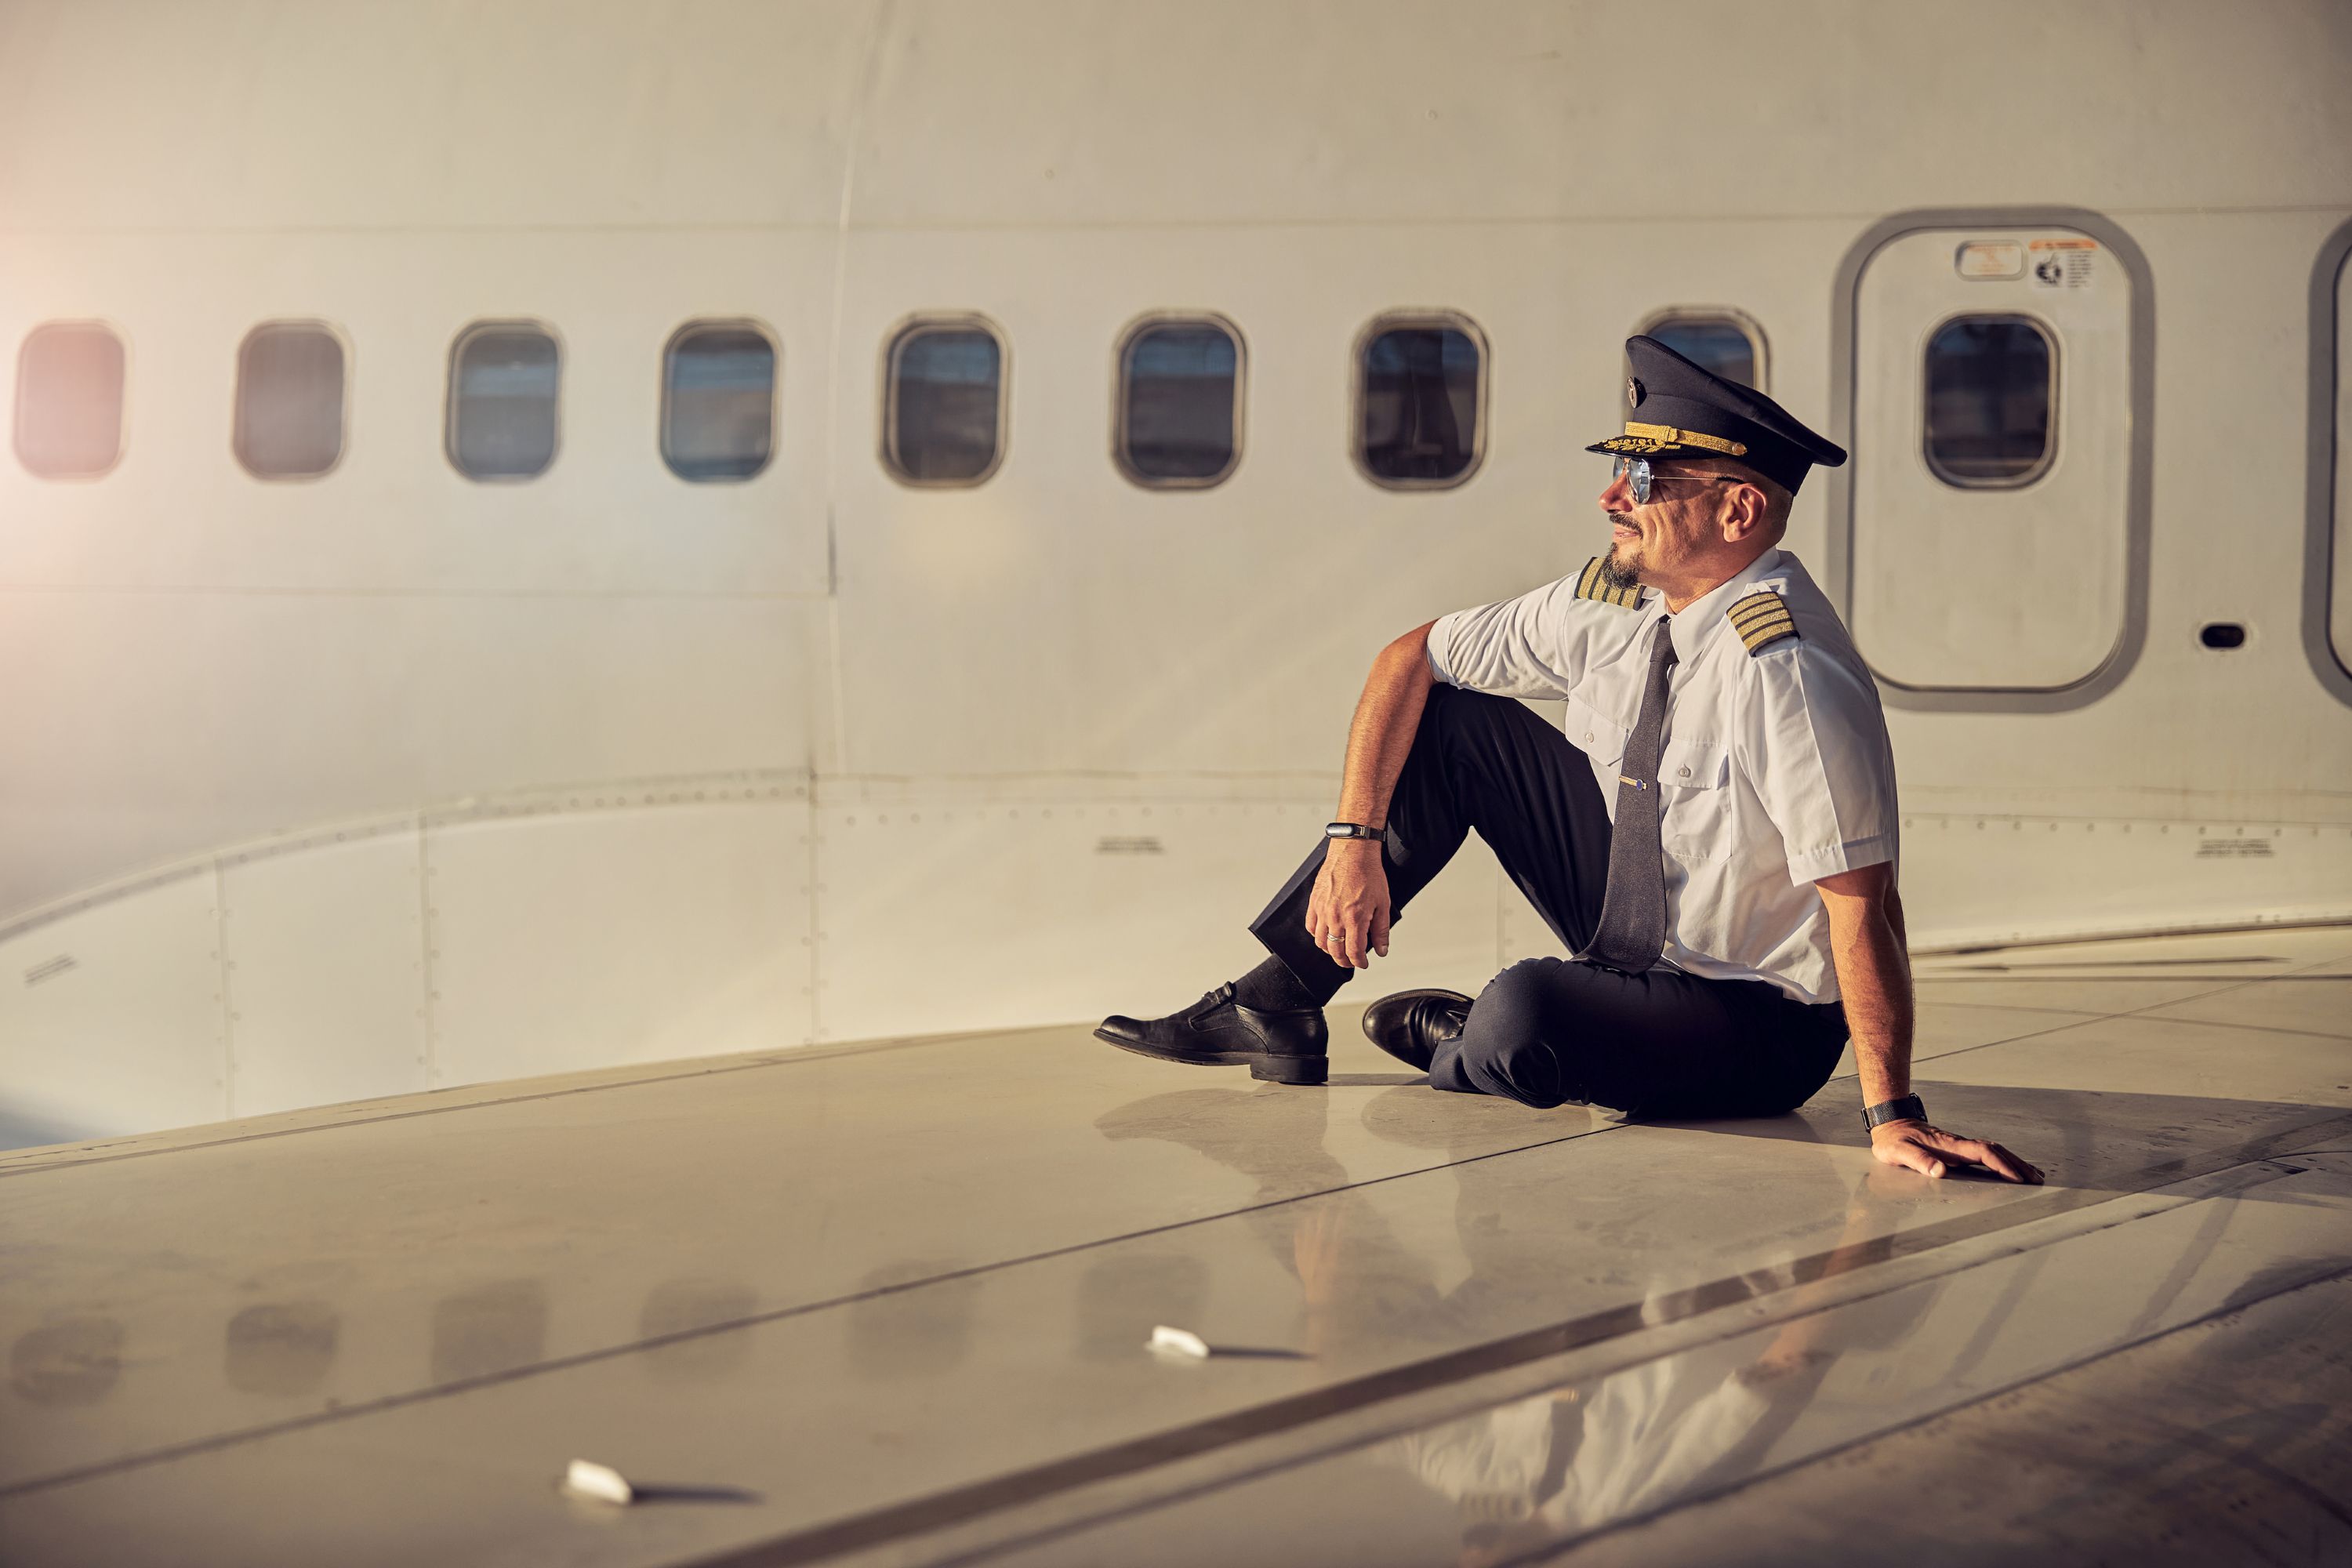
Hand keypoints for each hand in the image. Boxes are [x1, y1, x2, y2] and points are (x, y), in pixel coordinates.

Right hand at [1305, 839, 1389, 968]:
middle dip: (1344, 961)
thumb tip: (1382, 949)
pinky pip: (1310, 926)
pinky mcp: (1314, 901)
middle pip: (1335, 950)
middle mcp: (1336, 916)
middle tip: (1350, 961)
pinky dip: (1317, 935)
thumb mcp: (1383, 903)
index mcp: (1355, 918)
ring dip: (1330, 950)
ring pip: (1320, 941)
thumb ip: (1381, 930)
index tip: (1362, 963)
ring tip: (1338, 950)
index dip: (1359, 962)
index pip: (1354, 952)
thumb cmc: (1368, 873)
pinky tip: (1325, 934)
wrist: (1353, 852)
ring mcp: (1322, 909)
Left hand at [1871, 1118, 2043, 1183]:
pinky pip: (1987, 1155)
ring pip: (1995, 1152)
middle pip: (1996, 1151)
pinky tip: (2012, 1170)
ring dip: (2015, 1163)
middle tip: (2038, 1180)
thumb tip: (1940, 1172)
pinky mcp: (1959, 1150)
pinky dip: (2004, 1162)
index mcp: (1949, 1145)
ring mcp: (1961, 1146)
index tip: (2017, 1178)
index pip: (1982, 1153)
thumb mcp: (1899, 1152)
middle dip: (2017, 1165)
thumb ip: (1918, 1161)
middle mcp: (1959, 1144)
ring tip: (2035, 1176)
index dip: (2000, 1165)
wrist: (1891, 1123)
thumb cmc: (1893, 1140)